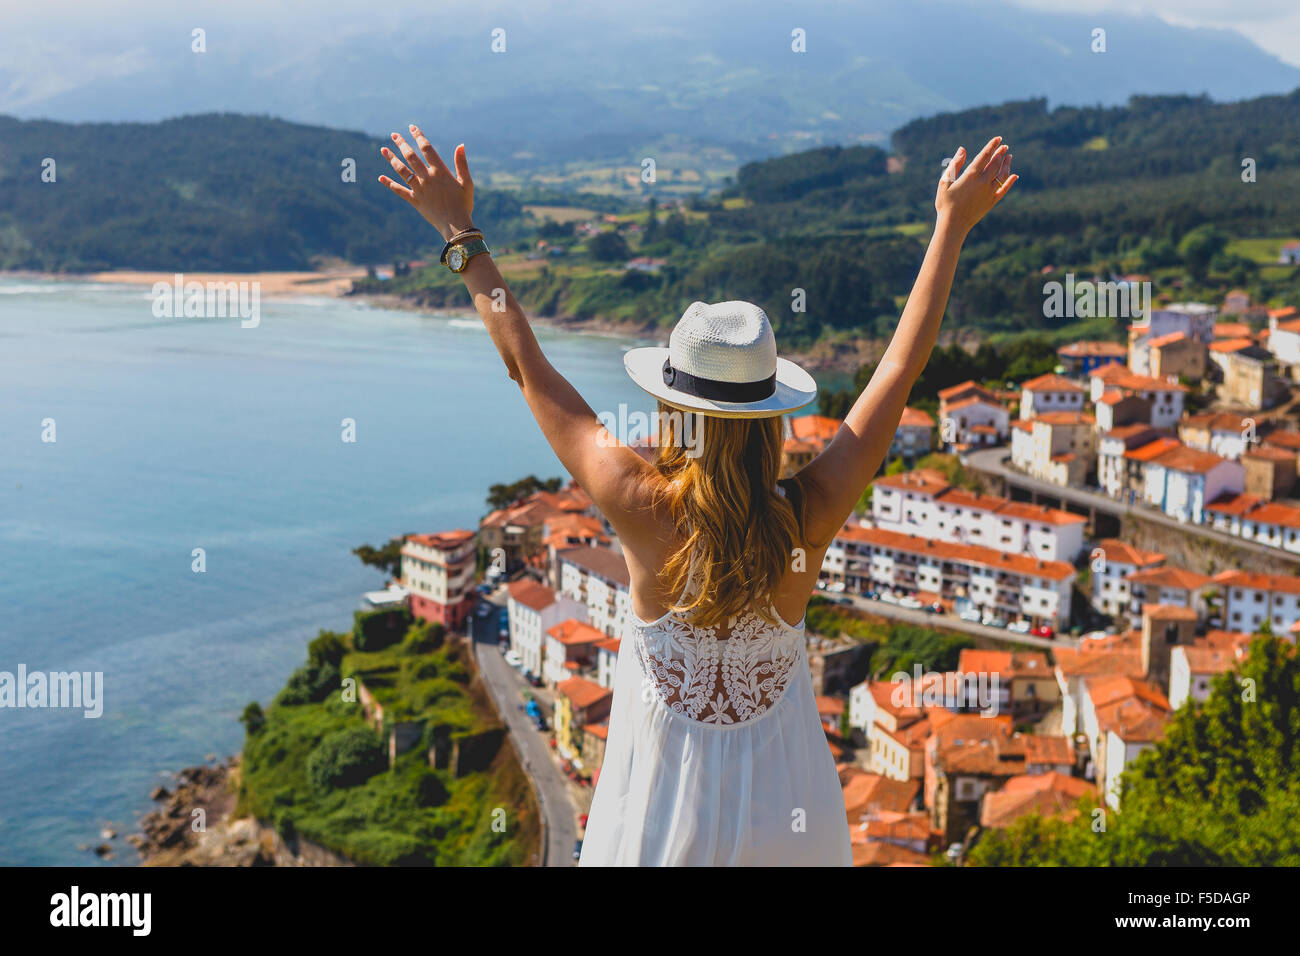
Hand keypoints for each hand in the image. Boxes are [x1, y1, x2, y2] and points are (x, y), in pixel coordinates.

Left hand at [378, 125, 474, 239]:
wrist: (456, 226)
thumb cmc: (464, 204)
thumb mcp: (467, 183)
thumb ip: (462, 164)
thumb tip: (461, 145)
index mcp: (440, 172)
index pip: (427, 149)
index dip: (419, 136)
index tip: (412, 127)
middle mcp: (427, 178)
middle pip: (411, 157)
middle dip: (401, 144)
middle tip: (393, 135)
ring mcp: (419, 189)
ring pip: (402, 171)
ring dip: (392, 159)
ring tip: (383, 149)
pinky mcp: (414, 201)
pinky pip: (399, 191)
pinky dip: (389, 184)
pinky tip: (380, 178)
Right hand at [934, 136, 1016, 235]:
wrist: (953, 225)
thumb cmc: (945, 203)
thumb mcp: (945, 182)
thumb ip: (955, 164)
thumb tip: (962, 149)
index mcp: (970, 176)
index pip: (984, 156)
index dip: (992, 146)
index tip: (998, 139)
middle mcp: (982, 182)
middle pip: (995, 164)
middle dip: (1000, 153)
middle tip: (1004, 146)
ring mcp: (989, 192)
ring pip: (1002, 175)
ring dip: (1006, 165)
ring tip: (1009, 157)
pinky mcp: (992, 202)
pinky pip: (1004, 190)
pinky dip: (1010, 182)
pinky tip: (1014, 176)